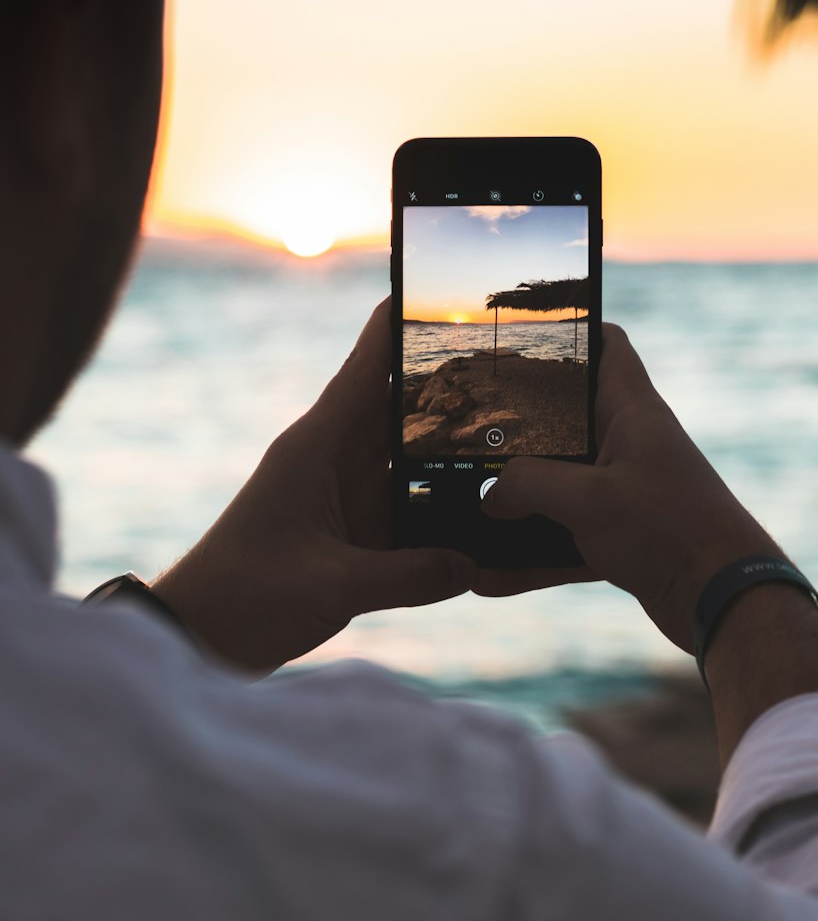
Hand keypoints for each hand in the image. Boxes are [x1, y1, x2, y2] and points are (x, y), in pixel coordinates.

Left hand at [153, 300, 473, 671]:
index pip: (367, 369)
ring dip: (453, 444)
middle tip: (509, 357)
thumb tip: (473, 564)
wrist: (199, 637)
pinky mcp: (355, 531)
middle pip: (402, 405)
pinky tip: (484, 504)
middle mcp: (335, 460)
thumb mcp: (328, 587)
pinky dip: (442, 500)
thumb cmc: (243, 597)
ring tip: (515, 427)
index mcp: (316, 447)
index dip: (398, 324)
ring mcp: (346, 495)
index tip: (435, 283)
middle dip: (450, 381)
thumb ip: (404, 576)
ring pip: (411, 454)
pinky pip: (409, 503)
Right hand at [479, 323, 777, 652]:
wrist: (724, 599)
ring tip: (463, 510)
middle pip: (565, 419)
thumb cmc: (670, 530)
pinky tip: (488, 578)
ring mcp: (626, 491)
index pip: (607, 345)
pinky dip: (532, 556)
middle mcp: (629, 444)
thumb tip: (489, 497)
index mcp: (631, 411)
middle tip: (466, 430)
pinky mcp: (624, 537)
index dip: (572, 329)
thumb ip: (528, 486)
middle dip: (517, 428)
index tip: (525, 334)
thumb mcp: (588, 500)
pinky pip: (565, 538)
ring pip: (558, 485)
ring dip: (517, 502)